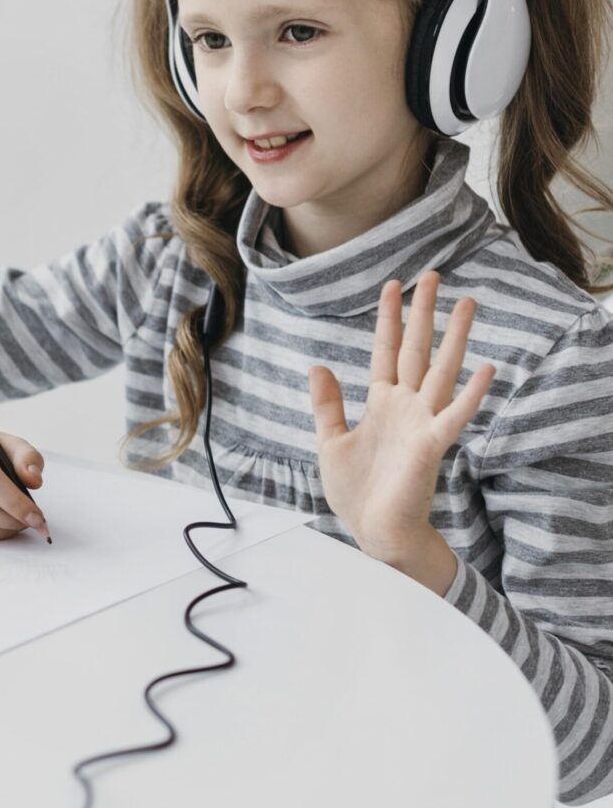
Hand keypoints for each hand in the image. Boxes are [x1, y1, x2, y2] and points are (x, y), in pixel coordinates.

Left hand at [307, 270, 495, 560]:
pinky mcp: (432, 447)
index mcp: (381, 403)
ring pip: (441, 371)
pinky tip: (489, 367)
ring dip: (455, 338)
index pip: (387, 351)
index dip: (390, 318)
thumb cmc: (357, 492)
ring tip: (469, 303)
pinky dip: (472, 394)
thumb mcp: (330, 442)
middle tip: (434, 275)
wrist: (375, 533)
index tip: (394, 284)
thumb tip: (318, 366)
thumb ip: (327, 405)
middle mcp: (405, 406)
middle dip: (424, 312)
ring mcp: (421, 423)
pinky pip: (454, 416)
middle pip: (417, 350)